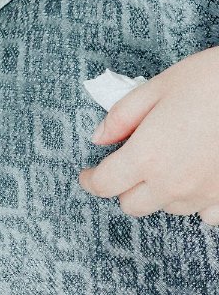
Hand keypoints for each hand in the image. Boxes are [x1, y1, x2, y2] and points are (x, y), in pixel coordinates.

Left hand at [79, 46, 218, 222]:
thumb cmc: (211, 81)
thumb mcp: (158, 86)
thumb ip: (123, 116)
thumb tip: (99, 137)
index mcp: (148, 156)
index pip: (106, 185)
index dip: (91, 180)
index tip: (88, 174)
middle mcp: (174, 184)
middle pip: (133, 205)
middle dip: (124, 186)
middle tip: (129, 161)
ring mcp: (204, 196)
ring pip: (168, 208)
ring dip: (160, 191)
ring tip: (169, 159)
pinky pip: (204, 213)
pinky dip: (195, 199)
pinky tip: (197, 175)